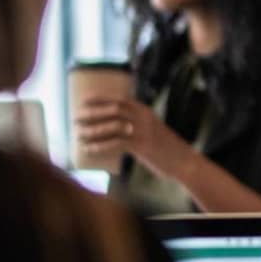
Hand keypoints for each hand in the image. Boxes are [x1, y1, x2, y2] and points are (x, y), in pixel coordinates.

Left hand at [72, 98, 188, 176]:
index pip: (118, 99)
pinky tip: (89, 149)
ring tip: (79, 135)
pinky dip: (100, 145)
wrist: (184, 162)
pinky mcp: (142, 146)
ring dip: (92, 130)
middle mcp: (143, 117)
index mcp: (144, 110)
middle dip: (91, 113)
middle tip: (76, 118)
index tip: (83, 102)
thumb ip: (134, 126)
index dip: (99, 99)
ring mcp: (143, 131)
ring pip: (112, 126)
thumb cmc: (164, 148)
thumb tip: (113, 129)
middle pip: (112, 109)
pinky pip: (116, 143)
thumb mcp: (150, 130)